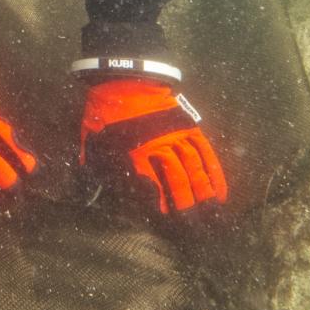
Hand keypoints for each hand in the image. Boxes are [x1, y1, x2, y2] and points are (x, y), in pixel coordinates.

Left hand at [79, 79, 227, 213]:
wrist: (123, 79)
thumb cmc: (105, 114)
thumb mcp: (90, 141)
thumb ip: (92, 169)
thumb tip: (89, 194)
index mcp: (133, 151)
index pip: (151, 186)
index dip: (160, 207)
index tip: (167, 224)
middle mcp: (160, 145)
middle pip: (178, 181)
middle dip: (188, 208)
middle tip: (195, 230)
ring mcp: (177, 135)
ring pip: (195, 169)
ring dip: (205, 195)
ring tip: (212, 218)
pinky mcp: (188, 127)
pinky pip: (206, 153)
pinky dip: (215, 174)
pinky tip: (221, 194)